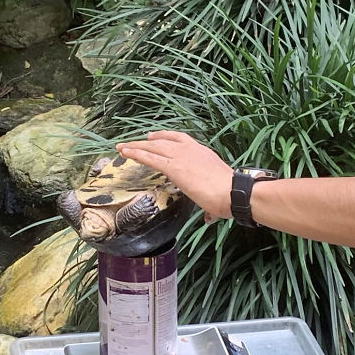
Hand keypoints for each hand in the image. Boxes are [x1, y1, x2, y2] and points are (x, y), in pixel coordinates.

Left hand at [116, 131, 232, 222]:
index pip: (181, 140)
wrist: (232, 192)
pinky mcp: (173, 167)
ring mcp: (181, 157)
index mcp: (203, 153)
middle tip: (135, 141)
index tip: (155, 137)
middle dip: (147, 141)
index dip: (166, 138)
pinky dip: (136, 153)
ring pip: (153, 147)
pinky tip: (125, 152)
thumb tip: (210, 217)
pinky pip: (150, 157)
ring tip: (123, 147)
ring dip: (136, 146)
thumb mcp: (218, 196)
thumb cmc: (230, 196)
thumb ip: (210, 206)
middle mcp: (191, 150)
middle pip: (164, 141)